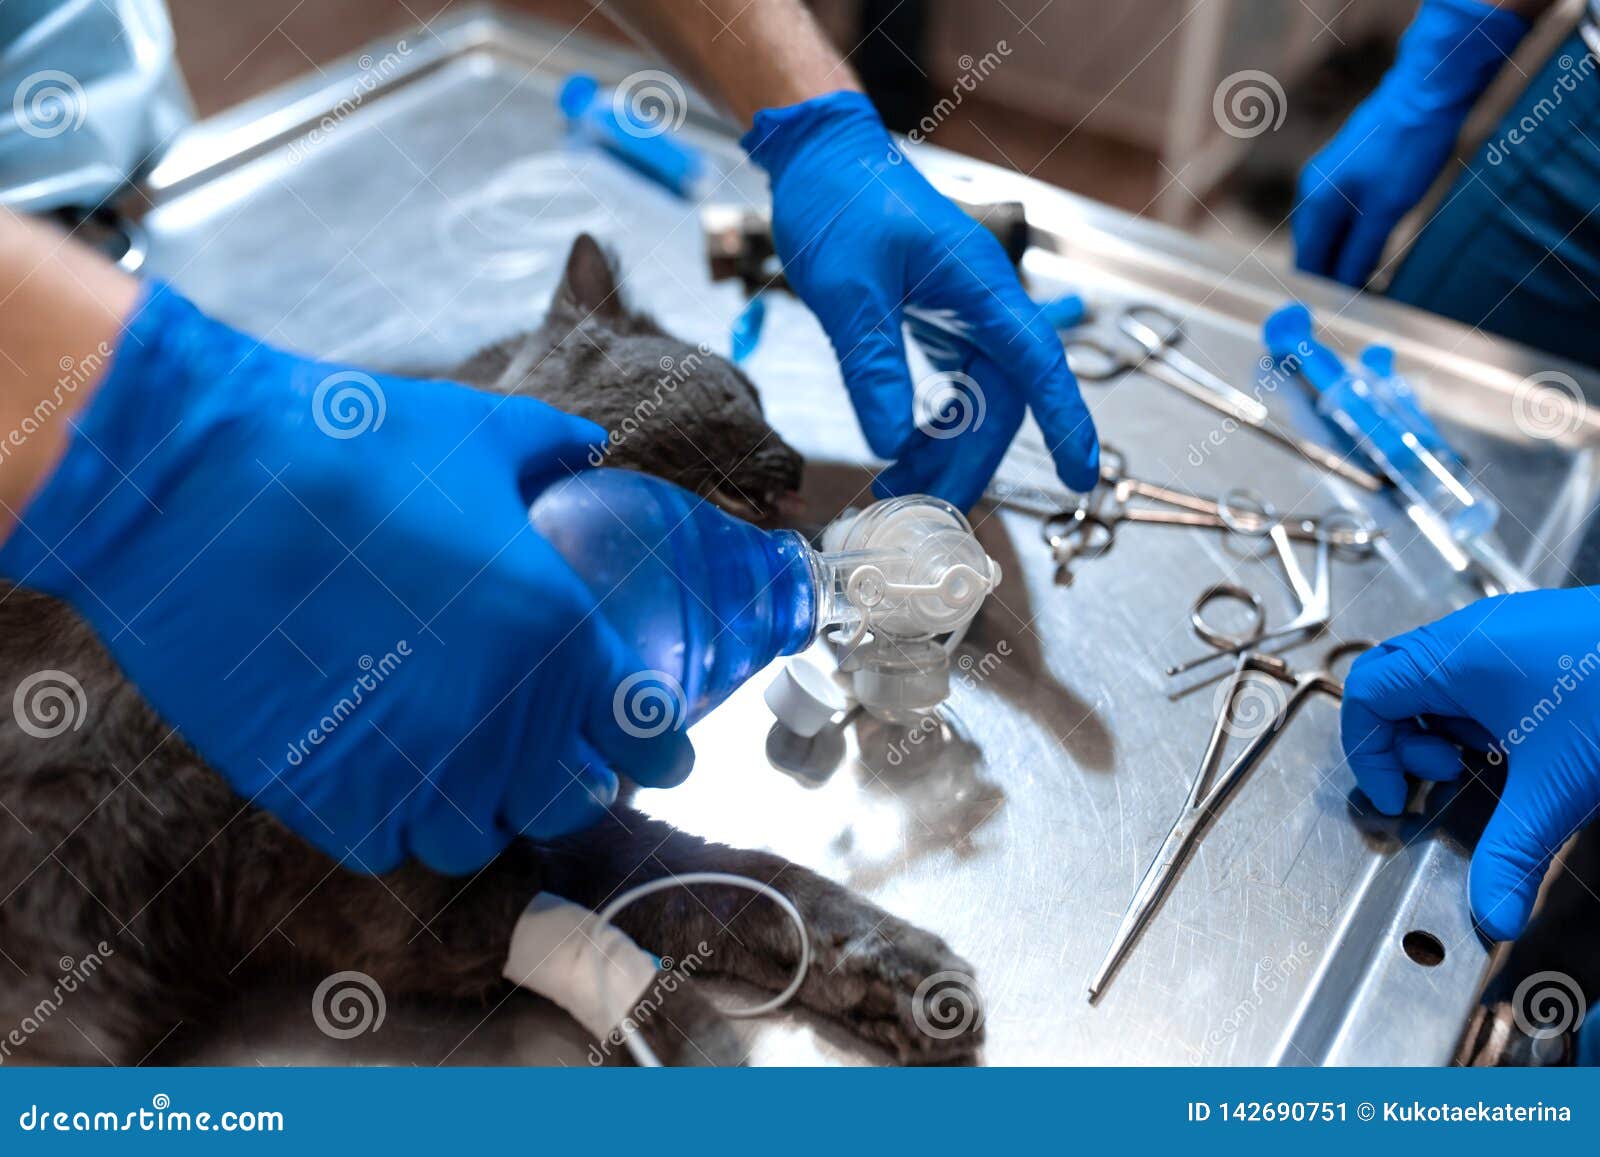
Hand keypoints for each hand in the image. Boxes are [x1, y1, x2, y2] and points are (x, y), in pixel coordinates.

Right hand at [0, 284, 690, 873]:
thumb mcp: (477, 431)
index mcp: (555, 633)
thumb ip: (553, 451)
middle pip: (569, 802)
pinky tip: (392, 776)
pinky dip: (400, 822)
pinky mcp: (319, 792)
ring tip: (471, 767)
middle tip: (556, 753)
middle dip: (572, 781)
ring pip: (478, 839)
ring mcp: (407, 766)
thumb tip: (592, 450)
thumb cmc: (344, 444)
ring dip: (486, 809)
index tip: (656, 744)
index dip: (659, 745)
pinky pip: (387, 846)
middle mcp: (495, 717)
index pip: (647, 734)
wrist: (192, 480)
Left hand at [742, 91, 1098, 509]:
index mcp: (979, 284)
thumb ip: (871, 364)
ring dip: (947, 453)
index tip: (1080, 476)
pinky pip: (953, 389)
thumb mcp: (846, 288)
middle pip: (1001, 401)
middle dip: (972, 463)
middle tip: (930, 513)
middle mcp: (984, 304)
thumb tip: (889, 443)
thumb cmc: (838, 202)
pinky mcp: (941, 325)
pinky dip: (932, 430)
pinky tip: (903, 456)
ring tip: (900, 493)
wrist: (821, 160)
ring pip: (976, 403)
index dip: (1064, 422)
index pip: (1038, 362)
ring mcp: (965, 316)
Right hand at [1293, 0, 1527, 286]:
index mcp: (1315, 204)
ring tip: (1367, 285)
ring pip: (1328, 234)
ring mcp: (1327, 179)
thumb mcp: (1386, 210)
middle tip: (1357, 307)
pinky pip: (1340, 217)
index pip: (1307, 264)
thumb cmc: (1406, 150)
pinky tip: (1371, 249)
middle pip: (1314, 250)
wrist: (1427, 92)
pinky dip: (1351, 238)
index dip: (1320, 293)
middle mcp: (1312, 192)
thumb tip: (1345, 289)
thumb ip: (1361, 252)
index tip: (1338, 318)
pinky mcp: (1346, 171)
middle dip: (1331, 278)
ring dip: (1344, 259)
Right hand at [1341, 589, 1599, 939]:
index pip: (1366, 692)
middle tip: (1437, 776)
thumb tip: (1491, 915)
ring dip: (1442, 727)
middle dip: (1401, 740)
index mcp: (1453, 656)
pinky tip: (1517, 746)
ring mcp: (1501, 633)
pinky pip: (1476, 677)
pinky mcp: (1533, 642)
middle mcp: (1469, 636)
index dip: (1369, 751)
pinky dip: (1478, 716)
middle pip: (1391, 682)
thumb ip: (1514, 853)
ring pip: (1434, 680)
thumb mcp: (1558, 787)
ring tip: (1482, 762)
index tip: (1401, 795)